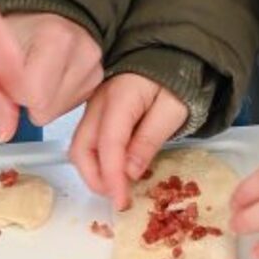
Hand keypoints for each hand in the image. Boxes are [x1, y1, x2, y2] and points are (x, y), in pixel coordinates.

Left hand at [5, 13, 102, 125]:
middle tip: (23, 74)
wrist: (42, 16)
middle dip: (27, 100)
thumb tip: (4, 134)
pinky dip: (55, 98)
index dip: (13, 93)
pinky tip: (51, 77)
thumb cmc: (17, 30)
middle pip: (46, 109)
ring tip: (38, 73)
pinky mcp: (98, 79)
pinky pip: (68, 109)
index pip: (32, 96)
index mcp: (56, 36)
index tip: (9, 76)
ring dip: (41, 100)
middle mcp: (84, 49)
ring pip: (56, 112)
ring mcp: (95, 66)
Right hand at [70, 72, 188, 209]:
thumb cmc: (178, 82)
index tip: (121, 202)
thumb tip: (130, 172)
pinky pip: (89, 141)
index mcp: (120, 98)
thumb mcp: (173, 110)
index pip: (108, 145)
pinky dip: (98, 161)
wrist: (172, 56)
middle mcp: (99, 103)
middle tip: (119, 198)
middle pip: (81, 148)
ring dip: (94, 172)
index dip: (112, 178)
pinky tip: (117, 171)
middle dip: (95, 179)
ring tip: (118, 188)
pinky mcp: (97, 112)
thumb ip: (150, 139)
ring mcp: (94, 107)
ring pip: (80, 147)